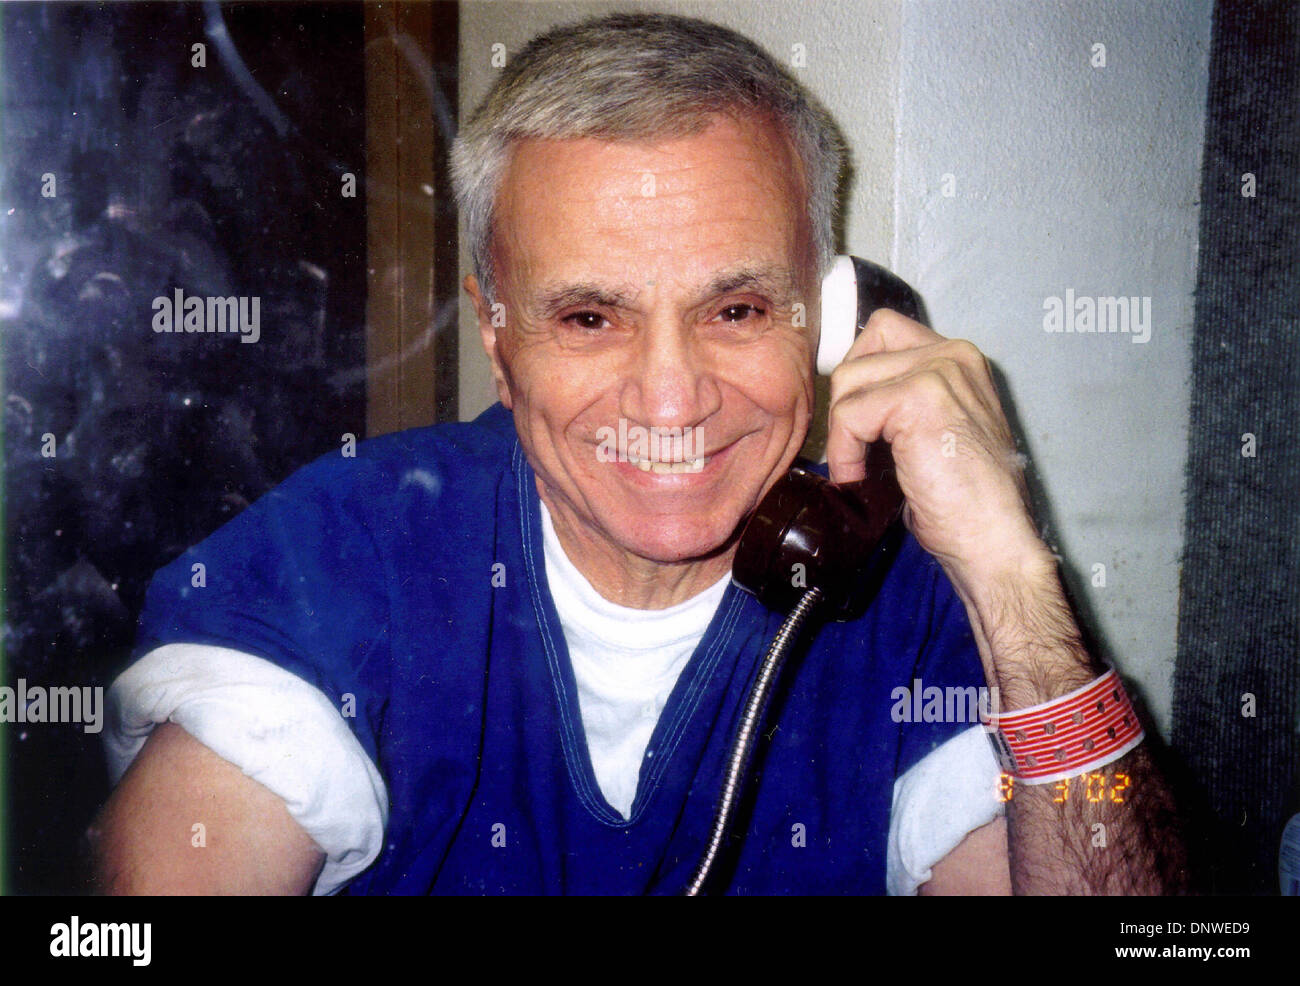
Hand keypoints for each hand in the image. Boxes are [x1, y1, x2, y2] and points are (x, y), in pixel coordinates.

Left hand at [824, 309, 1050, 597]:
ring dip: (842, 433)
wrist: (994, 540)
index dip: (858, 379)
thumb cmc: (968, 504)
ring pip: (848, 382)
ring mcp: (938, 371)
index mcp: (960, 359)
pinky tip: (859, 479)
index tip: (854, 423)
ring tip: (858, 470)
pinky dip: (844, 452)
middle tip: (852, 449)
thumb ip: (904, 402)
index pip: (883, 333)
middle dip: (844, 404)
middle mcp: (953, 354)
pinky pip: (849, 413)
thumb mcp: (939, 433)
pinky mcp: (918, 398)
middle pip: (859, 354)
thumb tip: (850, 400)